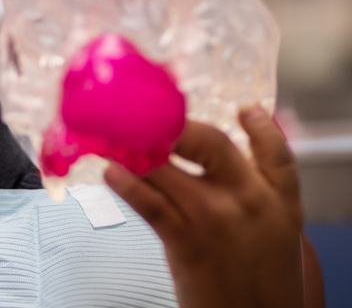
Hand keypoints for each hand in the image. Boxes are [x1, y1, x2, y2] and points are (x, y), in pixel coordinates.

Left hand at [104, 107, 310, 307]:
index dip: (261, 125)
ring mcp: (214, 217)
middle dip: (175, 125)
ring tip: (113, 138)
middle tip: (147, 117)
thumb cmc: (260, 279)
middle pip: (210, 142)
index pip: (276, 151)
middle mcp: (248, 199)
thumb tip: (226, 161)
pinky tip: (111, 171)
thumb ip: (258, 192)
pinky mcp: (186, 241)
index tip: (245, 109)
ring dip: (136, 149)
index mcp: (277, 199)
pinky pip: (150, 203)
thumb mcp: (277, 232)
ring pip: (168, 166)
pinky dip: (127, 184)